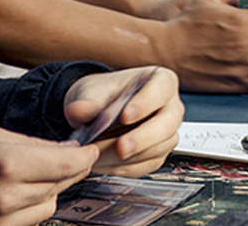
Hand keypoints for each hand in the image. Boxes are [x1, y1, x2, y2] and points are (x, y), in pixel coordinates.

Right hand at [0, 125, 96, 225]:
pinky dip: (34, 205)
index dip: (84, 156)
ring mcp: (0, 220)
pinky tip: (22, 191)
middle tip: (69, 156)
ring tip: (35, 173)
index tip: (90, 149)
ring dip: (51, 188)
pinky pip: (31, 219)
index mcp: (7, 164)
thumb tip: (67, 148)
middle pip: (61, 184)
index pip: (67, 164)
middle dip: (70, 168)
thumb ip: (34, 143)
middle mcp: (7, 197)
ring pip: (49, 204)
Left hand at [64, 67, 182, 176]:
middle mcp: (170, 107)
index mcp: (161, 81)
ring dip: (128, 157)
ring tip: (99, 156)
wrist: (96, 113)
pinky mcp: (157, 154)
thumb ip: (86, 101)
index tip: (125, 115)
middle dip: (141, 139)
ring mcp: (166, 133)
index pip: (161, 90)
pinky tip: (105, 162)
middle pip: (166, 125)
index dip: (145, 103)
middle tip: (120, 147)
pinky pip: (146, 165)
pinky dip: (124, 167)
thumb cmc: (101, 96)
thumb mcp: (90, 91)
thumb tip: (77, 110)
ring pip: (157, 149)